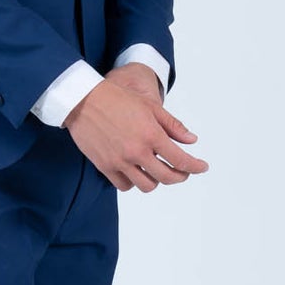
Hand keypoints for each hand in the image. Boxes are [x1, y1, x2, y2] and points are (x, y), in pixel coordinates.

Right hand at [66, 66, 207, 191]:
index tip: (202, 167)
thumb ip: (172, 125)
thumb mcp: (150, 106)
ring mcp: (120, 161)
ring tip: (157, 171)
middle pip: (167, 177)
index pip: (180, 160)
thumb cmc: (117, 99)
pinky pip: (125, 186)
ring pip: (147, 185)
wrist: (83, 100)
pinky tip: (136, 172)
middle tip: (183, 171)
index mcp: (151, 134)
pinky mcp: (105, 166)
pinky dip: (133, 182)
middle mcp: (137, 151)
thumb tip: (191, 140)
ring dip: (156, 180)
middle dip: (180, 176)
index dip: (195, 166)